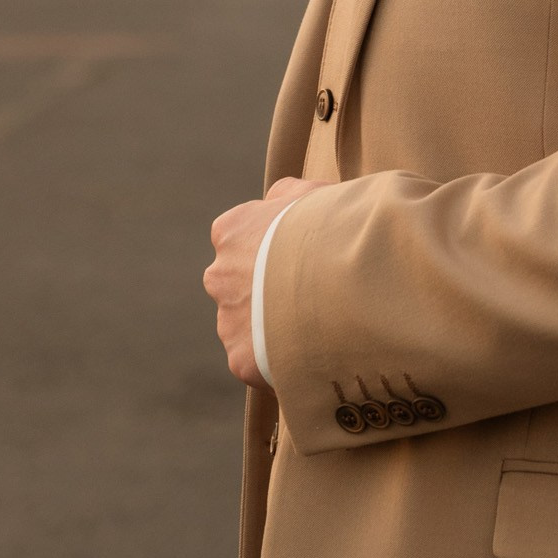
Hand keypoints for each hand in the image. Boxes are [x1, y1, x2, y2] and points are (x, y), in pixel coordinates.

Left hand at [204, 176, 329, 387]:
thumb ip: (286, 198)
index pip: (240, 240)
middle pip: (239, 286)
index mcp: (232, 231)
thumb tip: (278, 202)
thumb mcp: (311, 193)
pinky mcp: (241, 360)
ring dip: (273, 328)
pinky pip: (260, 364)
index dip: (272, 249)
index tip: (300, 257)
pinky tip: (315, 353)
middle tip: (310, 295)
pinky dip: (282, 362)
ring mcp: (228, 319)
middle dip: (266, 292)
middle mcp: (219, 276)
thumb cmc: (330, 226)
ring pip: (248, 327)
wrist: (338, 274)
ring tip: (318, 327)